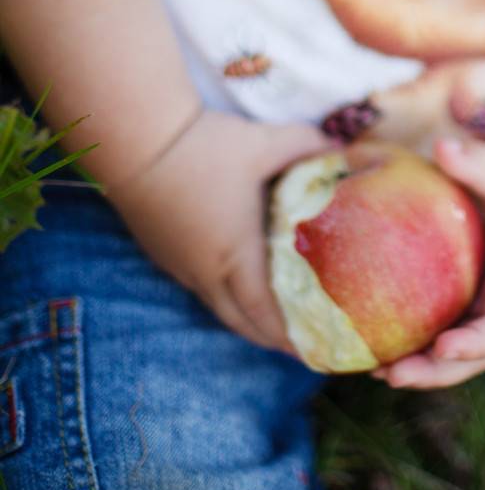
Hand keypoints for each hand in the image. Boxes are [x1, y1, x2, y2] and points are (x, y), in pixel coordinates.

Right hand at [106, 108, 339, 358]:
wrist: (136, 140)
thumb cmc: (206, 146)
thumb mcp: (266, 142)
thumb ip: (310, 147)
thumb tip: (343, 153)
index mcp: (234, 254)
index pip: (263, 311)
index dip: (289, 335)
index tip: (313, 349)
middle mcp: (204, 270)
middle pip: (239, 320)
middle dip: (270, 338)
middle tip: (299, 346)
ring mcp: (179, 264)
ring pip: (216, 305)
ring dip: (245, 318)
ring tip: (271, 321)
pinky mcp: (162, 251)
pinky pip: (199, 287)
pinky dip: (223, 297)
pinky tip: (234, 284)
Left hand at [370, 134, 484, 388]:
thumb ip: (484, 165)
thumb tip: (442, 146)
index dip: (477, 340)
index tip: (444, 347)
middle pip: (478, 356)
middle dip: (437, 372)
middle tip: (391, 374)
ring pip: (461, 361)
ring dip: (422, 371)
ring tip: (372, 371)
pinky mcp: (475, 322)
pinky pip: (448, 344)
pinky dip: (417, 352)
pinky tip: (372, 350)